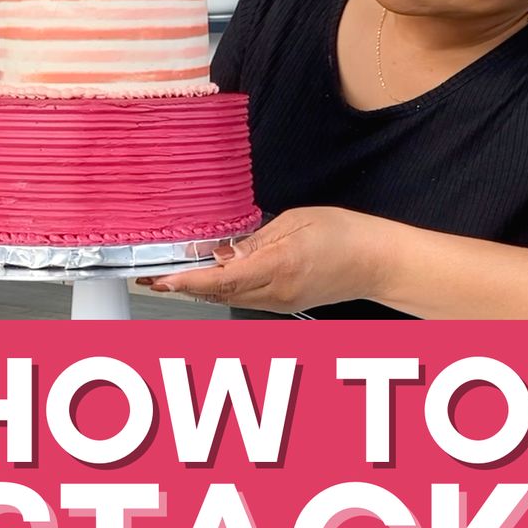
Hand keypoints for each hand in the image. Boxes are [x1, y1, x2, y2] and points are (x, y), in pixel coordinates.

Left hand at [138, 207, 381, 311]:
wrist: (377, 263)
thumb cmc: (345, 235)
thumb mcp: (297, 222)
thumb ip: (257, 241)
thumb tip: (224, 254)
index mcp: (280, 266)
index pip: (223, 279)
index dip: (188, 281)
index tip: (162, 280)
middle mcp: (277, 292)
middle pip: (218, 294)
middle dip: (183, 287)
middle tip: (150, 278)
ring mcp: (280, 303)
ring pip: (229, 299)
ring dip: (198, 290)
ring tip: (170, 278)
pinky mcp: (284, 305)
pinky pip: (244, 299)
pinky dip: (221, 291)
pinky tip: (207, 280)